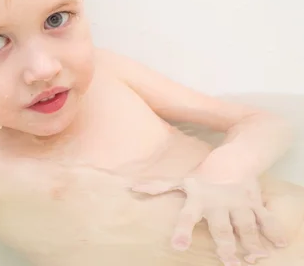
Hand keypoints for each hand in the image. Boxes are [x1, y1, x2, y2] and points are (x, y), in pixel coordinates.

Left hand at [132, 176, 286, 265]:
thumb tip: (132, 188)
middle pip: (222, 228)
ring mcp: (239, 203)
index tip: (179, 246)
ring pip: (245, 226)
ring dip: (251, 242)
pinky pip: (266, 218)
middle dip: (225, 245)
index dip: (182, 231)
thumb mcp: (181, 179)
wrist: (235, 156)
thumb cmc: (204, 173)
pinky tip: (280, 244)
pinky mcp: (256, 203)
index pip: (187, 217)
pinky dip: (274, 230)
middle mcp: (219, 203)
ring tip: (255, 258)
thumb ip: (159, 186)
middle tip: (229, 263)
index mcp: (198, 199)